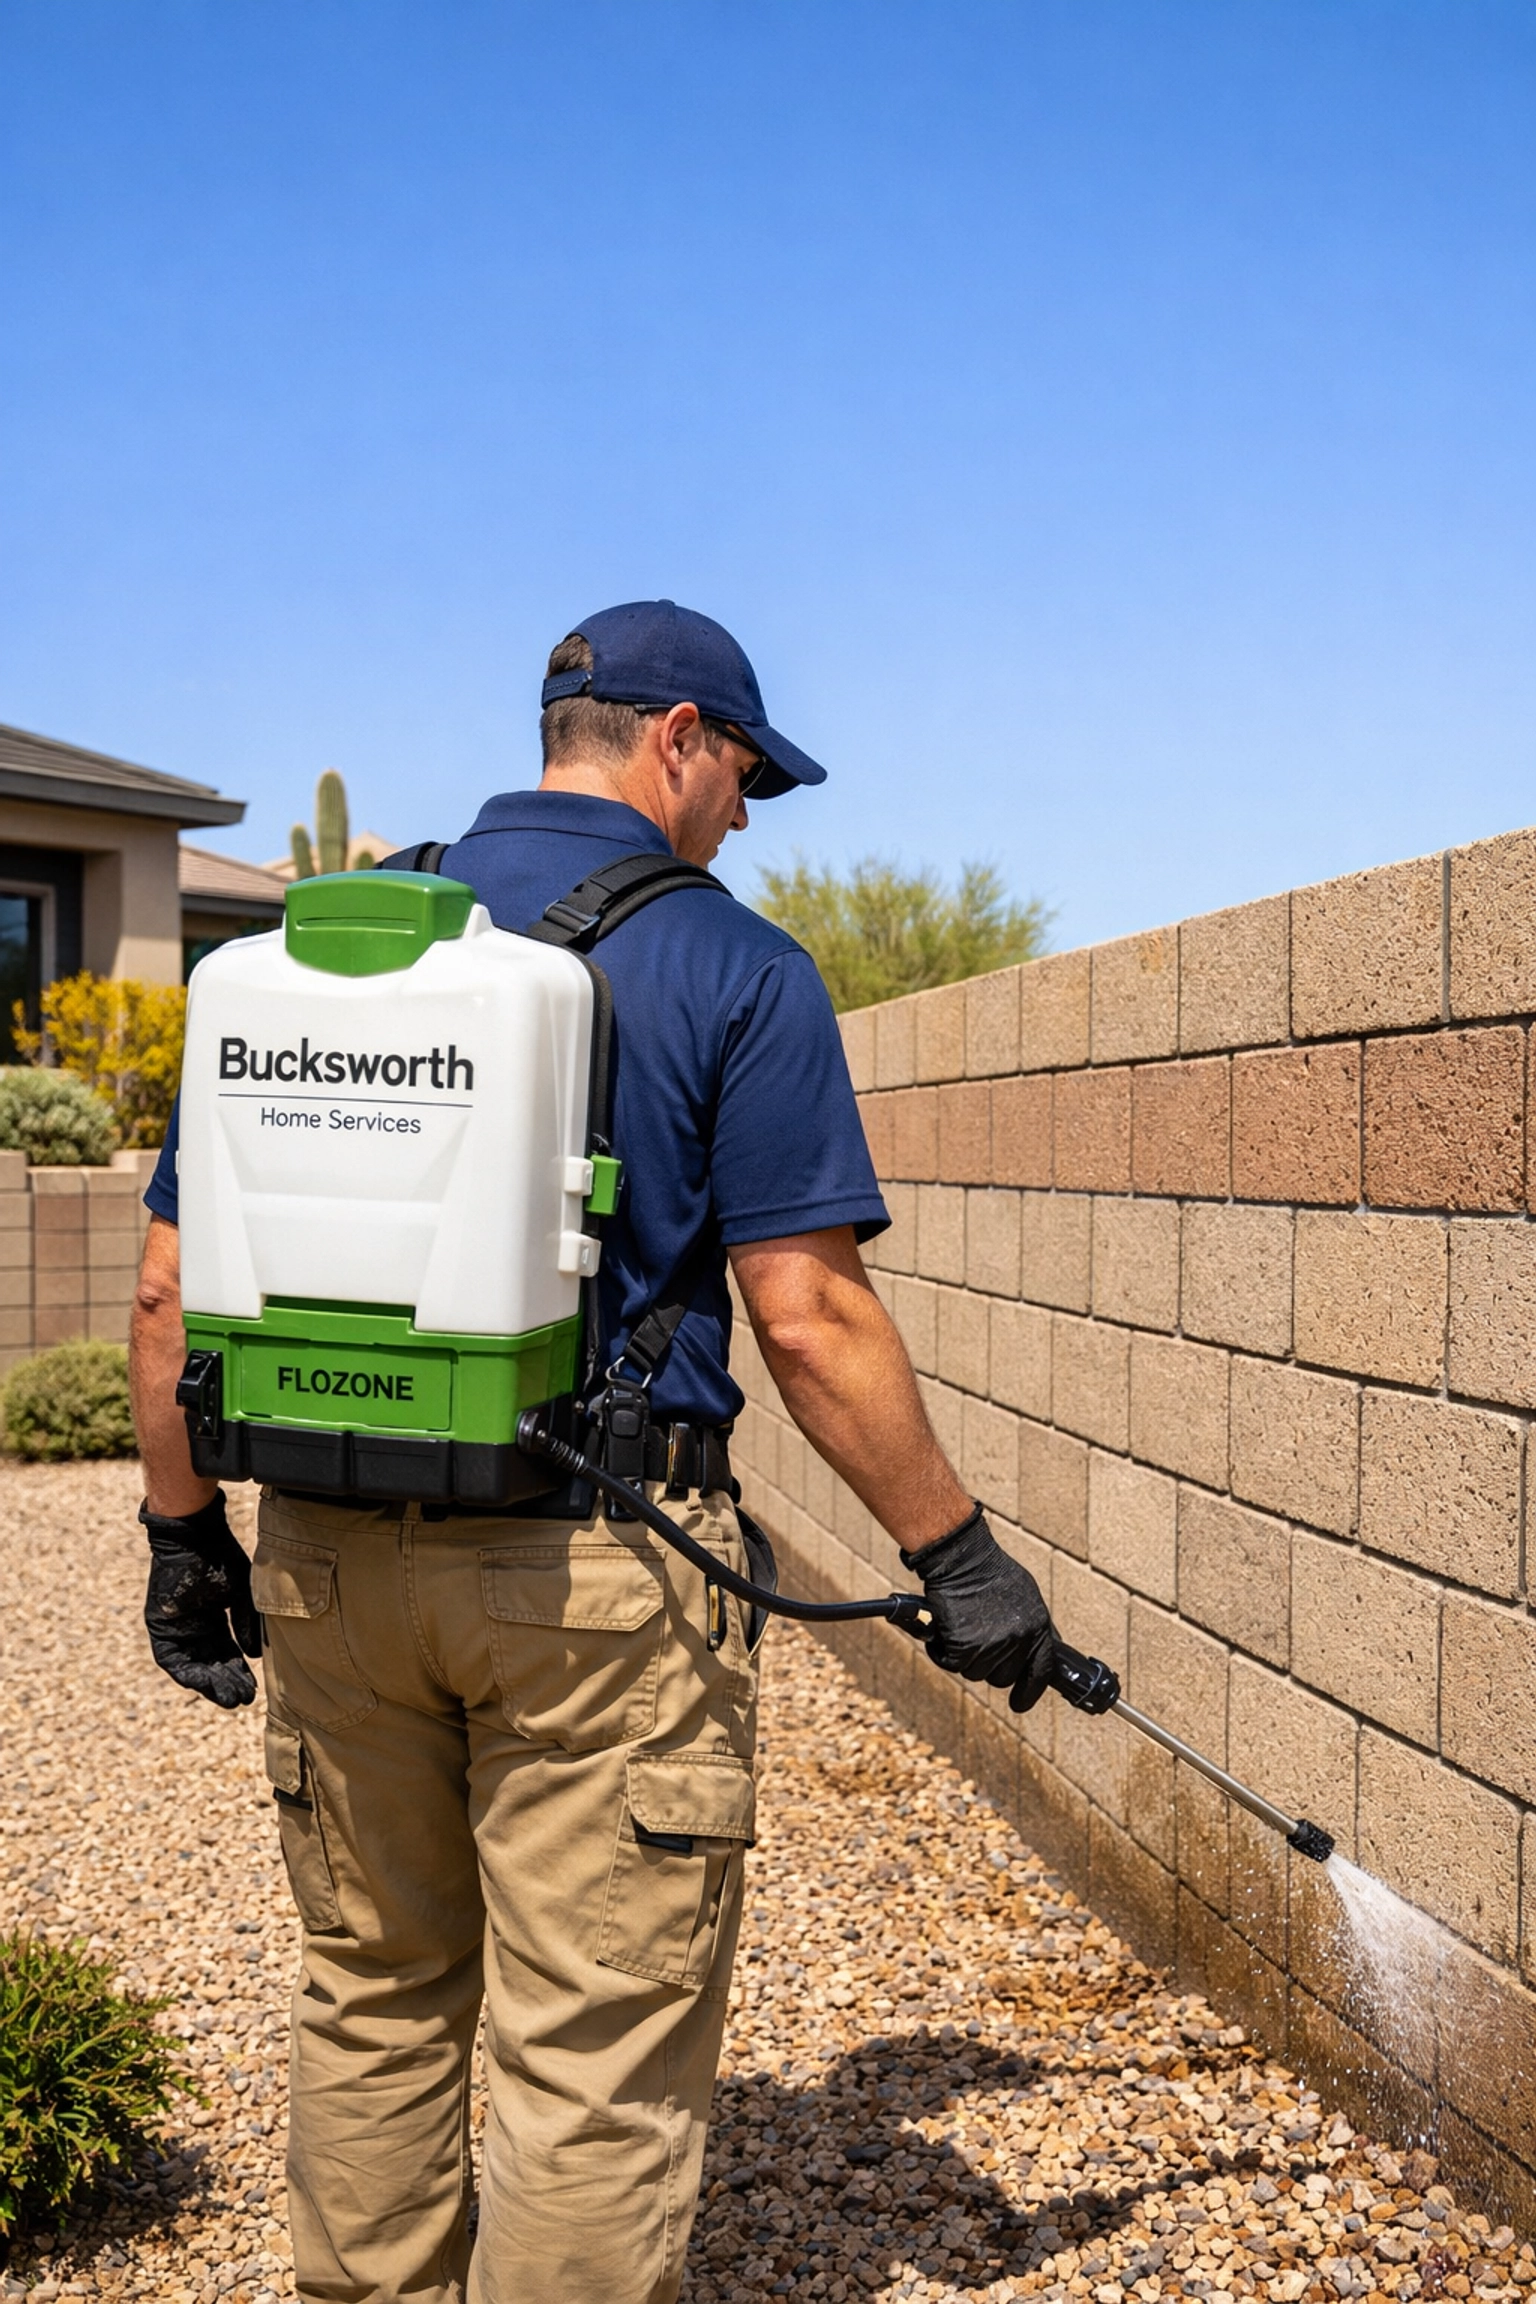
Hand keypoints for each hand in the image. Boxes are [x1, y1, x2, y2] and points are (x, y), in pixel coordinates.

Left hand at [141, 1492, 261, 1708]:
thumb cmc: (221, 1558)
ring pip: (192, 1665)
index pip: (227, 1652)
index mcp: (214, 1616)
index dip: (240, 1671)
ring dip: (209, 1683)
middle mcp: (195, 1626)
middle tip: (243, 1699)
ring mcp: (176, 1627)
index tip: (254, 1689)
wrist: (195, 1538)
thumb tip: (254, 1656)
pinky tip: (203, 1684)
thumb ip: (246, 1625)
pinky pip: (170, 1658)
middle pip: (211, 1662)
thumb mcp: (241, 1595)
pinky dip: (186, 1672)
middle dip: (227, 1682)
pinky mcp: (159, 1627)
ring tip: (228, 1697)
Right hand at [901, 1504, 1055, 1711]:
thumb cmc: (990, 1572)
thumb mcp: (1026, 1596)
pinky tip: (944, 1631)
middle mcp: (1018, 1641)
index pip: (1040, 1672)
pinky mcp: (963, 1647)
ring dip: (965, 1657)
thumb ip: (1035, 1626)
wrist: (962, 1558)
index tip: (1019, 1703)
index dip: (1029, 1692)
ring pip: (975, 1672)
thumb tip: (1045, 1649)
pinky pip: (951, 1663)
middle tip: (977, 1644)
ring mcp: (991, 1646)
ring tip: (962, 1628)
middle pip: (1002, 1677)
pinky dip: (943, 1651)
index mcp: (1037, 1628)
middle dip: (988, 1666)